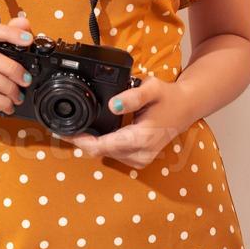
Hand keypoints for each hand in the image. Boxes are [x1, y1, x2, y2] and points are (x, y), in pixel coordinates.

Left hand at [62, 75, 195, 169]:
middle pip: (100, 152)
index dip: (80, 140)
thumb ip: (133, 96)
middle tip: (67, 126)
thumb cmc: (168, 97)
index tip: (64, 132)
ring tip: (81, 127)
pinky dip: (104, 145)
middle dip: (82, 141)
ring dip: (92, 143)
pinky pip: (114, 154)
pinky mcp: (140, 159)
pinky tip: (98, 133)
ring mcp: (141, 159)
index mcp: (140, 139)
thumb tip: (113, 105)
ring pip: (106, 155)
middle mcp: (140, 154)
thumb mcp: (152, 88)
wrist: (186, 107)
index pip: (101, 147)